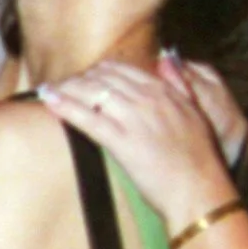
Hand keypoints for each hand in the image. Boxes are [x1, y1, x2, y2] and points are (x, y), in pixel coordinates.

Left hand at [37, 59, 238, 232]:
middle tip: (61, 87)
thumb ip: (180, 83)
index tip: (84, 79)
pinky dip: (65, 107)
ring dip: (66, 89)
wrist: (200, 190)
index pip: (121, 69)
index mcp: (164, 91)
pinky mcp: (123, 142)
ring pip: (91, 92)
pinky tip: (49, 101)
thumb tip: (167, 58)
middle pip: (102, 76)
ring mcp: (134, 119)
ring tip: (47, 91)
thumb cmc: (200, 159)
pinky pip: (88, 118)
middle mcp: (148, 99)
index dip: (96, 72)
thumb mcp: (197, 112)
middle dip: (78, 79)